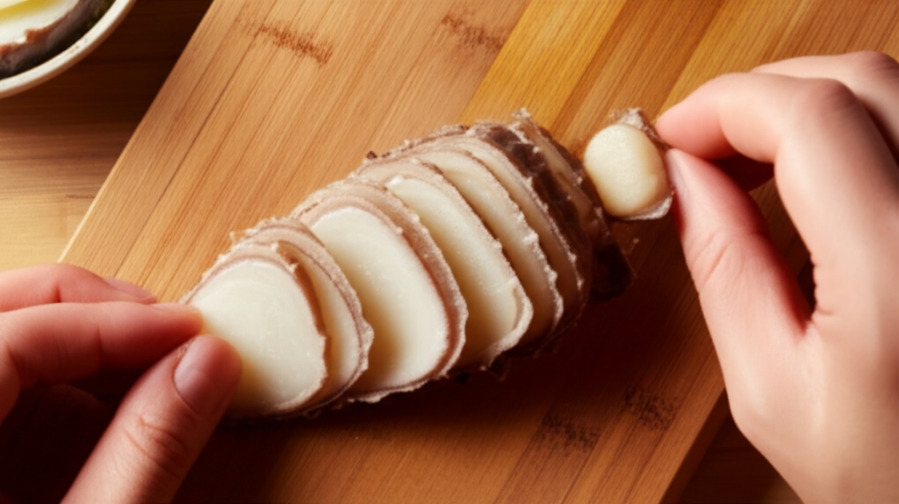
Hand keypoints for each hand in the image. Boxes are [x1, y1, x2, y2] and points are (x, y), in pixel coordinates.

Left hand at [0, 264, 240, 502]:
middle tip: (165, 325)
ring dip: (73, 330)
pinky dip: (50, 368)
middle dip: (86, 305)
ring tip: (147, 354)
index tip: (187, 331)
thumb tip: (208, 365)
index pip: (13, 334)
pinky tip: (105, 388)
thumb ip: (146, 450)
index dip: (109, 322)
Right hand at [655, 51, 898, 502]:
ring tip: (745, 158)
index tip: (668, 138)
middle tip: (700, 145)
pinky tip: (810, 168)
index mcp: (897, 275)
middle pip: (859, 81)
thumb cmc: (885, 476)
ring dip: (804, 104)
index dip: (724, 106)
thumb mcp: (771, 387)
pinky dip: (849, 125)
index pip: (811, 120)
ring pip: (894, 89)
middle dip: (759, 95)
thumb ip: (724, 268)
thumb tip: (681, 180)